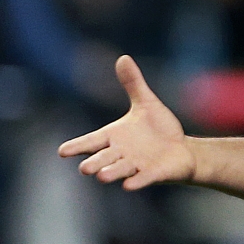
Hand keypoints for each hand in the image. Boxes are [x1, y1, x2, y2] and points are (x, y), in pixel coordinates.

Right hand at [58, 55, 194, 189]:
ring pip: (121, 170)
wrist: (182, 150)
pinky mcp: (155, 174)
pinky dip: (137, 181)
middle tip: (84, 169)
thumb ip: (132, 84)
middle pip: (104, 158)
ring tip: (101, 177)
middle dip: (95, 163)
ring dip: (111, 173)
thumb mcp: (145, 103)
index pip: (92, 141)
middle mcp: (122, 153)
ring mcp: (137, 165)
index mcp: (114, 137)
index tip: (62, 152)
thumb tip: (123, 58)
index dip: (78, 146)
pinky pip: (144, 178)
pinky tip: (129, 186)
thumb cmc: (158, 129)